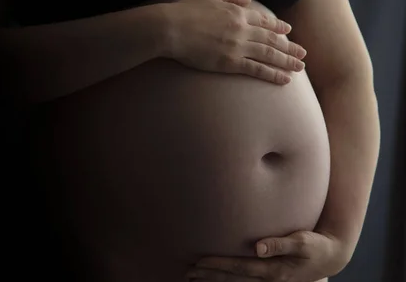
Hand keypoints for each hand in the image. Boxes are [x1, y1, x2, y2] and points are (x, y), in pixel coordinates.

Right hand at [155, 0, 306, 83]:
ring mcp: (238, 46)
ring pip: (269, 55)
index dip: (278, 27)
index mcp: (237, 12)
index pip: (264, 21)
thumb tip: (246, 0)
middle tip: (303, 53)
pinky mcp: (230, 62)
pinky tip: (285, 79)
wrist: (171, 28)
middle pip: (272, 39)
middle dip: (289, 47)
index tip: (289, 32)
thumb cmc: (184, 11)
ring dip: (287, 61)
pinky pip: (257, 69)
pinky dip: (273, 74)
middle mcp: (242, 29)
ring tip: (300, 67)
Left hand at [186, 230, 350, 281]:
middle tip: (188, 272)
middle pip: (233, 279)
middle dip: (209, 276)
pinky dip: (228, 281)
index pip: (239, 268)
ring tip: (194, 277)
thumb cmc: (316, 245)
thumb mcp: (303, 241)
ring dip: (215, 280)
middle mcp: (270, 280)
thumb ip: (281, 243)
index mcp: (275, 271)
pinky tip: (215, 278)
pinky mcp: (271, 279)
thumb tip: (259, 247)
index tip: (198, 262)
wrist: (332, 257)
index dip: (217, 265)